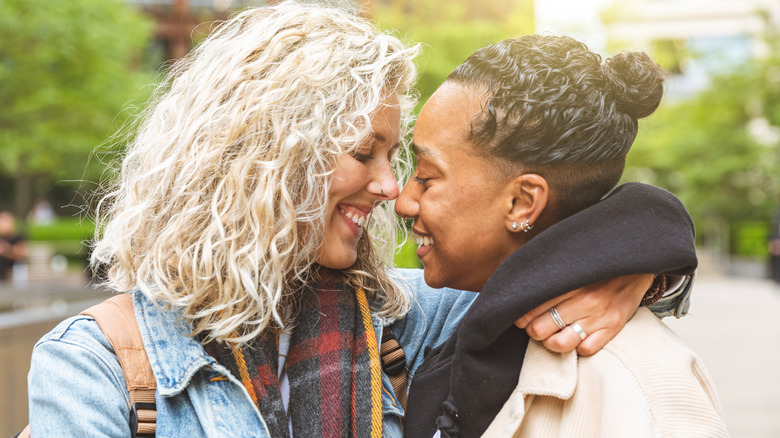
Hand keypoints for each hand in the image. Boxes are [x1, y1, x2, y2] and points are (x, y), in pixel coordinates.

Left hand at [514, 274, 652, 355]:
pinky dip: (578, 347)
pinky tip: (576, 337)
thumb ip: (549, 276)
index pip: (531, 308)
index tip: (522, 317)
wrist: (635, 264)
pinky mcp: (613, 328)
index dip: (521, 317)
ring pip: (560, 344)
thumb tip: (519, 286)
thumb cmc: (596, 267)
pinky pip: (586, 350)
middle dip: (534, 330)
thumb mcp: (571, 263)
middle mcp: (584, 300)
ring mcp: (599, 316)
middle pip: (540, 329)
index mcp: (569, 282)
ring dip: (552, 342)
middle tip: (537, 326)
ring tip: (553, 335)